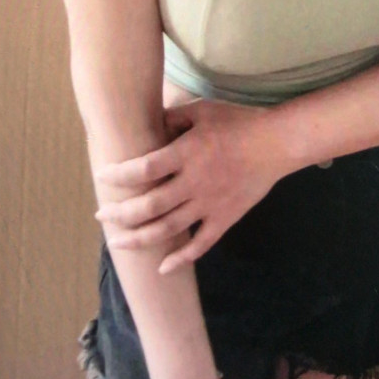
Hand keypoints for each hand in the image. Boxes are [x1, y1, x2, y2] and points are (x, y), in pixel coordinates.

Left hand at [93, 100, 283, 272]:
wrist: (276, 143)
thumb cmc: (238, 123)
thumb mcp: (203, 111)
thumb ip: (174, 117)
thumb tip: (149, 123)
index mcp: (187, 153)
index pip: (144, 168)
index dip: (120, 175)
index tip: (103, 176)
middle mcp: (194, 182)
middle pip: (149, 205)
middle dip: (121, 213)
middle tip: (102, 216)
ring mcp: (209, 204)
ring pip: (168, 229)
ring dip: (139, 238)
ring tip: (118, 242)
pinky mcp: (224, 219)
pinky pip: (200, 245)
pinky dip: (180, 259)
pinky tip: (162, 267)